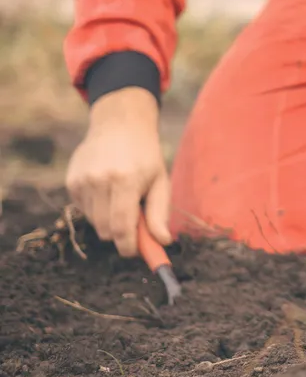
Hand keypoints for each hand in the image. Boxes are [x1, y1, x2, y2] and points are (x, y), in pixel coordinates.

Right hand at [66, 86, 170, 257]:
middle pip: (105, 230)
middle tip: (134, 223)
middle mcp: (99, 181)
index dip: (128, 247)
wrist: (120, 124)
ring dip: (108, 219)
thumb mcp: (161, 181)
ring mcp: (82, 180)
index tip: (134, 252)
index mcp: (125, 181)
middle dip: (120, 234)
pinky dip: (96, 208)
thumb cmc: (145, 155)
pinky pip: (83, 209)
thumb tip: (162, 242)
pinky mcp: (71, 180)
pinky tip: (106, 189)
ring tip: (120, 197)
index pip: (121, 228)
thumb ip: (159, 213)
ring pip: (94, 221)